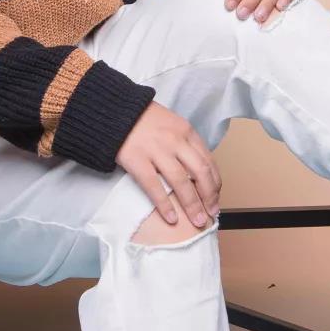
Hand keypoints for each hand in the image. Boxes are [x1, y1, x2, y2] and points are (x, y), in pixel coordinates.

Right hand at [115, 101, 221, 227]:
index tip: (216, 198)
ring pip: (181, 182)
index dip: (215, 183)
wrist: (113, 109)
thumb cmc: (142, 119)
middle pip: (200, 172)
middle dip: (209, 196)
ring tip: (198, 221)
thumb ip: (184, 143)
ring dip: (192, 205)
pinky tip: (171, 218)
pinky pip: (154, 187)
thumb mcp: (171, 124)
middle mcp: (176, 141)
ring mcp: (157, 150)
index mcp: (186, 131)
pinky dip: (165, 205)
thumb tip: (197, 170)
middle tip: (212, 214)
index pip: (208, 160)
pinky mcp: (137, 160)